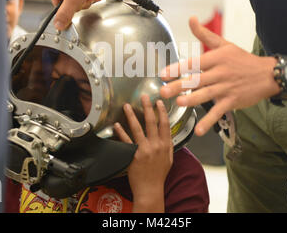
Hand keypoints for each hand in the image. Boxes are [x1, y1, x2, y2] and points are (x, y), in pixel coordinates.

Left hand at [114, 95, 172, 212]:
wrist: (150, 189)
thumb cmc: (159, 175)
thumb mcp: (169, 159)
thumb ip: (169, 145)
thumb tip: (168, 134)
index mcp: (165, 145)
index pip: (164, 124)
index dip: (162, 111)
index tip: (159, 102)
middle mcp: (155, 146)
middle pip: (151, 122)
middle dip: (147, 107)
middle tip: (144, 97)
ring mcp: (144, 150)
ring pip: (137, 128)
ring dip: (132, 115)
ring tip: (127, 106)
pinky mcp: (133, 155)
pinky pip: (126, 140)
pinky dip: (121, 132)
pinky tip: (117, 124)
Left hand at [160, 17, 279, 135]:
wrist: (268, 74)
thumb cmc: (242, 59)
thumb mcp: (224, 44)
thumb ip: (204, 35)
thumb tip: (191, 19)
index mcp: (216, 58)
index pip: (194, 63)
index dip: (178, 68)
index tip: (163, 74)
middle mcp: (220, 73)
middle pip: (197, 80)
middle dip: (179, 86)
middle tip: (164, 91)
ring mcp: (226, 88)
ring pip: (207, 95)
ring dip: (193, 100)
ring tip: (179, 104)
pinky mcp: (232, 101)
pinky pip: (219, 112)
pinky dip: (209, 122)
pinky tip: (199, 131)